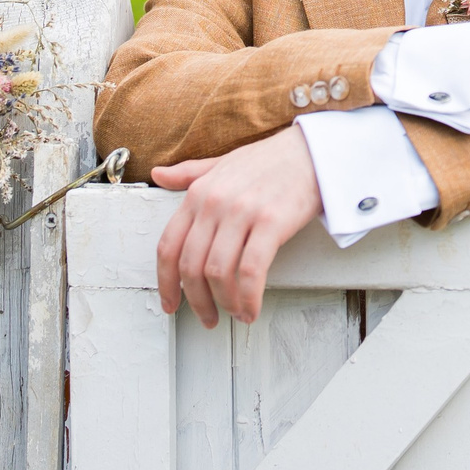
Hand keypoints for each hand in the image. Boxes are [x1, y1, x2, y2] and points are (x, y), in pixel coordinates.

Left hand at [151, 126, 321, 326]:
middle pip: (191, 266)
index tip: (171, 303)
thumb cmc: (270, 160)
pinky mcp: (271, 223)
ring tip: (235, 314)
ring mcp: (242, 213)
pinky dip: (248, 298)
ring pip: (218, 273)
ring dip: (224, 303)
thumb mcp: (222, 163)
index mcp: (198, 193)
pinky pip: (251, 272)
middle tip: (208, 317)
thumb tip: (158, 174)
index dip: (166, 283)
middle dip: (196, 301)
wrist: (311, 151)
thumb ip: (189, 174)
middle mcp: (214, 203)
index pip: (168, 246)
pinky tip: (252, 309)